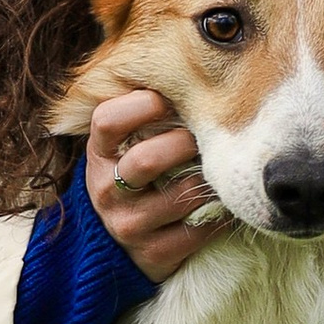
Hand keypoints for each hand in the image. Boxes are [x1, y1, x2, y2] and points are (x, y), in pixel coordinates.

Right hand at [85, 85, 219, 284]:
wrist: (119, 246)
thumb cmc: (135, 179)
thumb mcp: (124, 147)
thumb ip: (142, 116)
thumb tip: (186, 68)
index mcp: (99, 155)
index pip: (107, 121)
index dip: (138, 106)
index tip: (165, 97)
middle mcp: (106, 190)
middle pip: (147, 160)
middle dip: (184, 144)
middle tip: (205, 137)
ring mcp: (128, 226)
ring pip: (179, 198)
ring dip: (208, 181)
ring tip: (223, 170)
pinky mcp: (152, 255)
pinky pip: (197, 231)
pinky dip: (218, 215)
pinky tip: (224, 204)